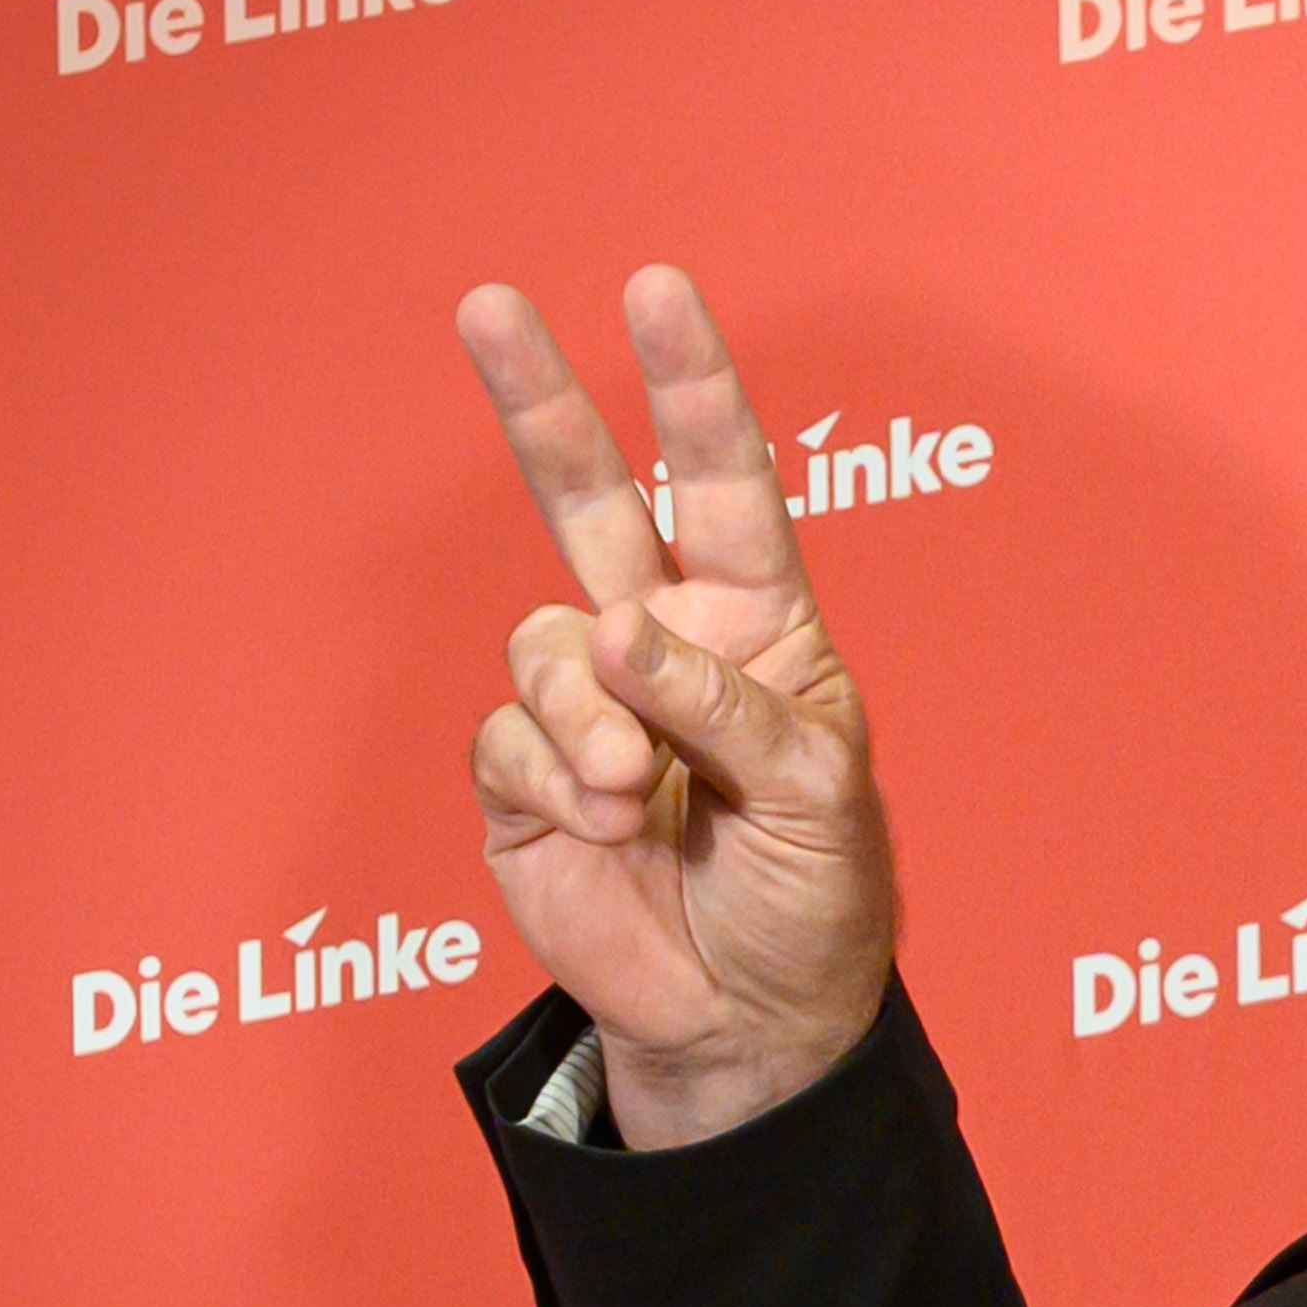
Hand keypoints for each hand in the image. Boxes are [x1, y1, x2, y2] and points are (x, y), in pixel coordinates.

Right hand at [459, 267, 894, 1148]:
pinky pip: (510, 739)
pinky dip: (562, 783)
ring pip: (544, 645)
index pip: (728, 484)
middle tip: (491, 303)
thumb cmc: (813, 896)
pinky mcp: (526, 775)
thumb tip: (613, 632)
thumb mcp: (815, 794)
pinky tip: (608, 827)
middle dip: (544, 404)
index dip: (693, 390)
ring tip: (645, 797)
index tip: (658, 290)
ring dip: (592, 722)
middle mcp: (666, 642)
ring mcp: (589, 703)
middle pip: (589, 499)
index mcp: (759, 624)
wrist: (750, 1016)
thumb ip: (723, 704)